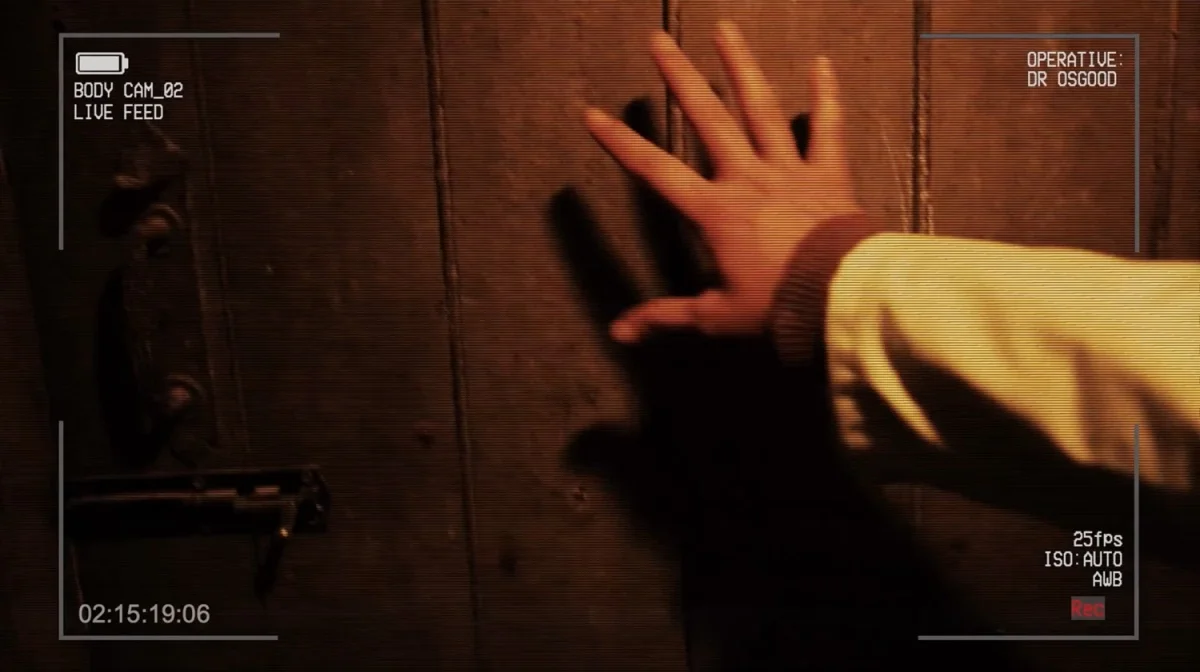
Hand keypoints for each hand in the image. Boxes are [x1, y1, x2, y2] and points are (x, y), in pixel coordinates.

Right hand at [584, 21, 860, 343]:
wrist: (841, 297)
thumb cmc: (778, 306)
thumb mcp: (717, 316)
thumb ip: (668, 316)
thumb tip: (619, 333)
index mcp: (716, 211)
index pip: (657, 171)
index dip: (621, 143)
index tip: (593, 115)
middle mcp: (747, 179)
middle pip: (707, 119)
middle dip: (679, 78)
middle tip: (658, 41)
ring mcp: (789, 171)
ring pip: (761, 109)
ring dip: (741, 67)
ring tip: (724, 30)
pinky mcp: (828, 174)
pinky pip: (828, 128)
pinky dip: (826, 96)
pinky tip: (821, 64)